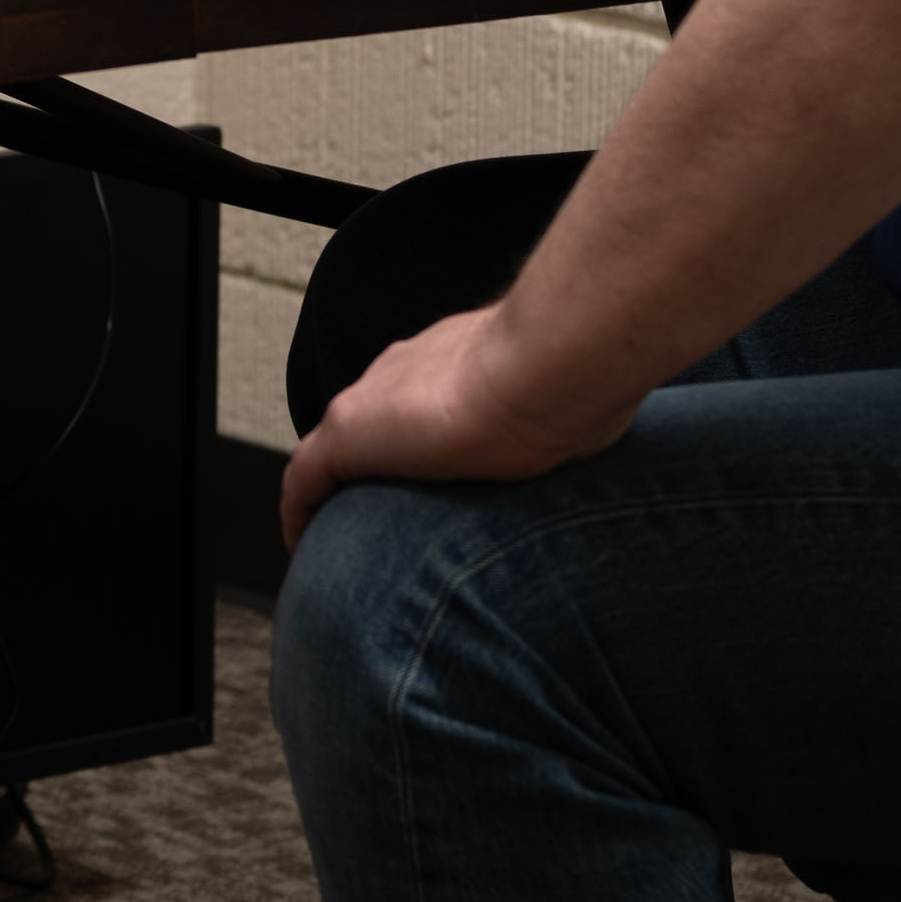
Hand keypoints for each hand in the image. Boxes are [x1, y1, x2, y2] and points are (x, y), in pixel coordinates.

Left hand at [278, 295, 635, 546]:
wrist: (550, 363)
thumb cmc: (576, 381)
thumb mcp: (573, 403)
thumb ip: (567, 418)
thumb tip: (601, 436)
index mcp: (455, 359)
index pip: (420, 400)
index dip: (415, 437)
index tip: (423, 469)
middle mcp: (405, 370)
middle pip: (373, 427)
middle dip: (374, 468)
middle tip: (379, 516)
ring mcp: (373, 400)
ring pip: (336, 455)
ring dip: (339, 494)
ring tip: (342, 538)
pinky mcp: (349, 434)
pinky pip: (304, 482)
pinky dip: (299, 511)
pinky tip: (302, 542)